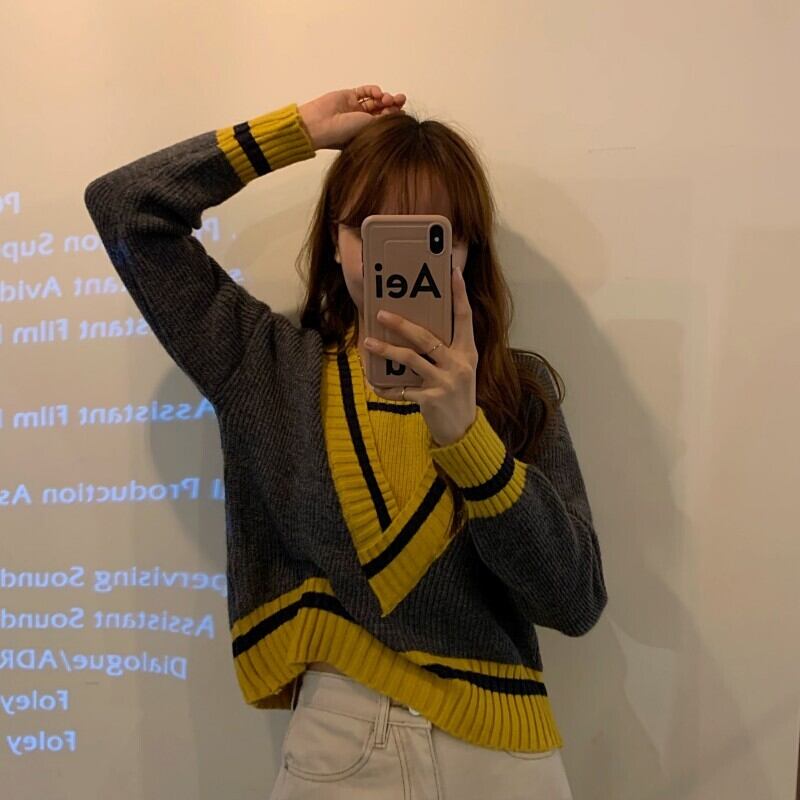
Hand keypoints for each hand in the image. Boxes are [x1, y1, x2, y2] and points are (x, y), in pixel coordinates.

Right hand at [298, 85, 406, 150]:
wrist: (320, 124)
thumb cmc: (341, 133)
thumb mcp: (369, 128)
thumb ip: (383, 120)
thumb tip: (399, 114)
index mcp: (366, 133)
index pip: (385, 122)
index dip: (395, 115)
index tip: (403, 112)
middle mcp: (361, 121)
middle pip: (381, 109)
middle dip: (392, 104)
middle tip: (400, 99)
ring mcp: (354, 108)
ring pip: (374, 99)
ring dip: (383, 97)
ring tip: (387, 98)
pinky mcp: (348, 96)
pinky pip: (364, 91)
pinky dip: (372, 90)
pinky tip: (377, 92)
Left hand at [364, 267, 477, 446]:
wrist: (462, 430)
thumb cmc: (456, 394)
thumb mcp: (460, 368)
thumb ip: (446, 350)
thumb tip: (416, 329)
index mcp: (467, 352)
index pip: (464, 317)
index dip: (459, 294)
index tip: (452, 272)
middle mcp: (458, 364)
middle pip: (426, 337)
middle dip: (401, 324)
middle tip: (381, 313)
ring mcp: (445, 381)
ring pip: (410, 359)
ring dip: (386, 349)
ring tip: (368, 342)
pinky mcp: (431, 399)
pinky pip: (402, 389)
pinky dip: (385, 387)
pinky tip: (373, 383)